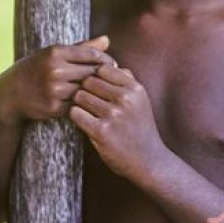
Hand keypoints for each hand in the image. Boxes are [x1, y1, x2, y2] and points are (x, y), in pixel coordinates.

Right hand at [0, 36, 112, 124]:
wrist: (10, 93)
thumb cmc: (36, 69)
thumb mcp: (54, 53)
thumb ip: (82, 47)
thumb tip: (107, 39)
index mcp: (55, 52)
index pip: (91, 53)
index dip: (105, 59)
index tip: (111, 64)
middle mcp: (54, 70)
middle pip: (91, 72)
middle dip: (102, 76)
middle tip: (111, 79)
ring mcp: (54, 89)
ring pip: (86, 90)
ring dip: (94, 91)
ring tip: (102, 91)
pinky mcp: (54, 107)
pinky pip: (77, 105)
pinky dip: (82, 103)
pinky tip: (86, 102)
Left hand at [70, 64, 166, 179]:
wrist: (148, 160)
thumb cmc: (140, 127)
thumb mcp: (140, 99)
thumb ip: (126, 78)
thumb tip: (107, 61)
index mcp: (134, 88)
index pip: (102, 69)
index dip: (95, 77)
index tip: (97, 89)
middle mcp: (125, 99)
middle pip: (88, 81)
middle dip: (85, 90)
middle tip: (89, 103)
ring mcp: (113, 115)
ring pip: (79, 96)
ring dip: (79, 104)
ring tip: (88, 113)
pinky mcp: (101, 131)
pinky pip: (75, 113)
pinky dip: (76, 116)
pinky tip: (84, 122)